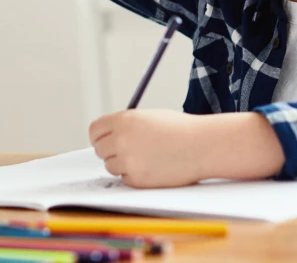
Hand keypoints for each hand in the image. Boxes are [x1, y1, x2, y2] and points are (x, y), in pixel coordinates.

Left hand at [89, 110, 284, 187]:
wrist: (202, 146)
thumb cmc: (179, 130)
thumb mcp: (148, 117)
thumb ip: (124, 125)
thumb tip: (105, 137)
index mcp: (123, 120)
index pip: (94, 130)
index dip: (100, 136)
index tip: (105, 140)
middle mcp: (121, 139)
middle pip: (100, 150)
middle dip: (111, 151)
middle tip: (129, 151)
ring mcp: (128, 160)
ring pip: (111, 166)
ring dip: (124, 164)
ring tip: (147, 158)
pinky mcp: (137, 179)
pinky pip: (125, 179)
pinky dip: (135, 176)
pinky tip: (153, 167)